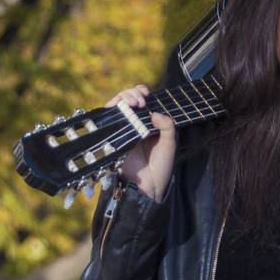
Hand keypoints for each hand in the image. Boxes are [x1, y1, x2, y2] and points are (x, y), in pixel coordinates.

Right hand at [106, 83, 175, 202]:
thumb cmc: (161, 167)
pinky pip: (109, 120)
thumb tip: (154, 112)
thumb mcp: (169, 144)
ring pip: (117, 106)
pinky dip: (112, 109)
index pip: (141, 102)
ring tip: (134, 103)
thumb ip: (167, 126)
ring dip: (123, 98)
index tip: (146, 94)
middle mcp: (134, 125)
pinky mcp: (113, 138)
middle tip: (140, 101)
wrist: (148, 187)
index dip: (141, 93)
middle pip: (127, 100)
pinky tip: (122, 108)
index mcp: (148, 124)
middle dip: (132, 93)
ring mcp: (123, 131)